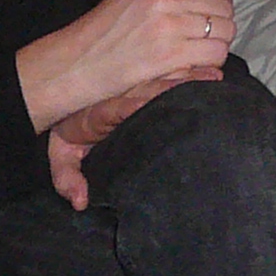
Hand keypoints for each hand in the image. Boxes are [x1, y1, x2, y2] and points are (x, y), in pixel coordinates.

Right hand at [17, 0, 235, 135]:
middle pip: (225, 9)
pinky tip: (190, 63)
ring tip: (193, 50)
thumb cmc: (111, 27)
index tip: (205, 14)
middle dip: (218, 25)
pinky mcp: (168, 54)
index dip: (220, 2)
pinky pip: (215, 55)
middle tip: (196, 37)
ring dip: (215, 45)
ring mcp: (168, 24)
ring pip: (224, 32)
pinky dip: (210, 63)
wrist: (77, 61)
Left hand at [42, 72, 213, 209]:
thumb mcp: (62, 154)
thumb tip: (81, 201)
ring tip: (214, 77)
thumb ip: (67, 177)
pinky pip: (168, 77)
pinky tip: (211, 74)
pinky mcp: (143, 85)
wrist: (61, 96)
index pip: (124, 106)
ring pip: (164, 80)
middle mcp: (123, 95)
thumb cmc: (71, 129)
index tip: (157, 107)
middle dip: (179, 87)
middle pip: (153, 89)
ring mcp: (136, 88)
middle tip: (207, 86)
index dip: (140, 104)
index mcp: (103, 111)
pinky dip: (190, 75)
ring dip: (189, 78)